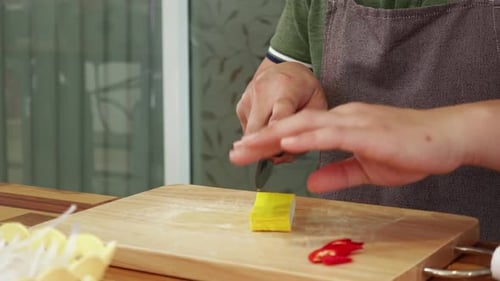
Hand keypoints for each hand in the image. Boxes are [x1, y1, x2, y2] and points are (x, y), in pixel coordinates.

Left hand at [231, 102, 472, 192]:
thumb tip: (310, 182)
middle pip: (293, 125)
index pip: (297, 131)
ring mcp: (353, 121)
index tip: (247, 150)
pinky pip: (331, 133)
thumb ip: (336, 173)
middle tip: (234, 150)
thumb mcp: (365, 168)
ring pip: (305, 125)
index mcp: (340, 125)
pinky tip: (286, 141)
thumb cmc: (408, 149)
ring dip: (274, 136)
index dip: (270, 140)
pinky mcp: (366, 131)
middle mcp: (342, 118)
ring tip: (247, 145)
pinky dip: (306, 137)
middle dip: (261, 138)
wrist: (445, 138)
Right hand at [235, 59, 326, 163]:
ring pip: (251, 134)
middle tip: (264, 159)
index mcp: (286, 89)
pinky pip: (248, 130)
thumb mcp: (317, 104)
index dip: (275, 134)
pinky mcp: (241, 106)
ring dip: (263, 144)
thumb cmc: (304, 88)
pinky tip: (270, 127)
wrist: (285, 67)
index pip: (280, 116)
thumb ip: (305, 129)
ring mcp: (249, 98)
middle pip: (258, 129)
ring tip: (280, 138)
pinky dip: (259, 136)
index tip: (270, 151)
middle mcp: (263, 91)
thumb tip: (284, 155)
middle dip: (257, 149)